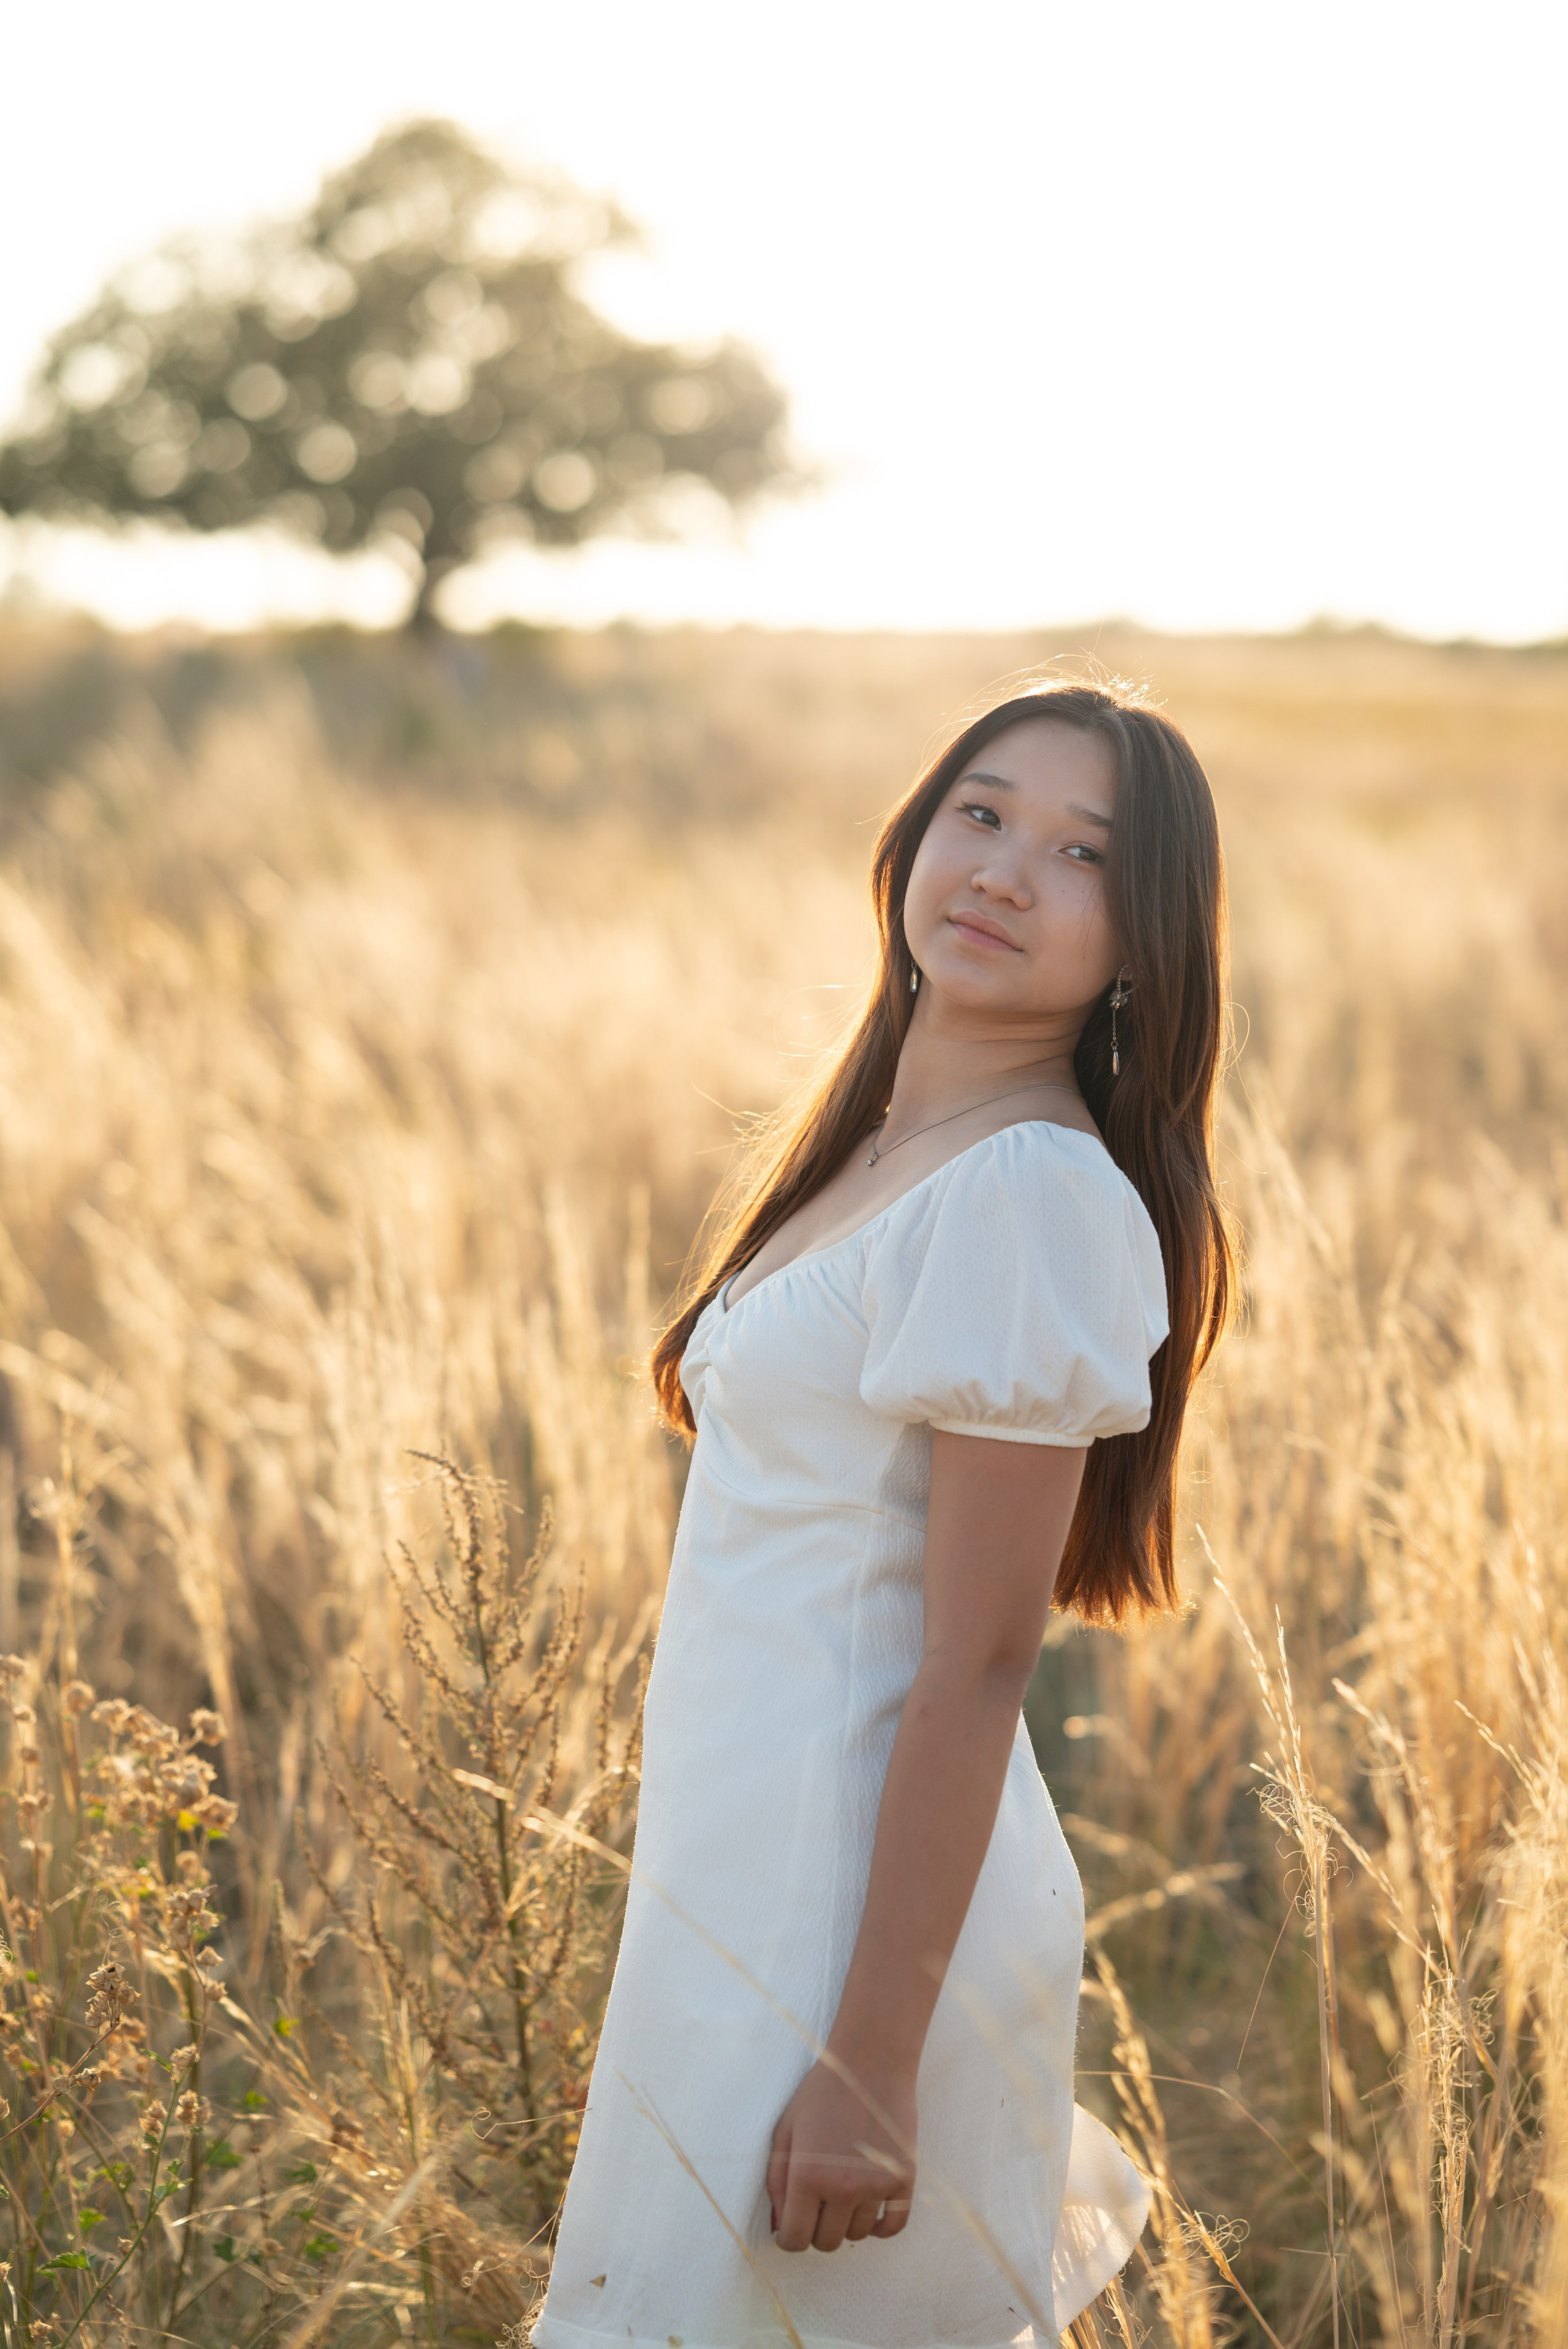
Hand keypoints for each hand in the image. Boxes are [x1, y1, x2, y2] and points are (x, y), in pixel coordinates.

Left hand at [766, 2058, 916, 2252]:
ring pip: (857, 2235)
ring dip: (847, 2222)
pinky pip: (893, 2226)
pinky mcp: (903, 2179)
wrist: (870, 2062)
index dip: (790, 2238)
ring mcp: (876, 2185)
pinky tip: (870, 2209)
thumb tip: (779, 2224)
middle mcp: (842, 2188)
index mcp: (807, 2177)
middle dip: (817, 2229)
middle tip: (818, 2203)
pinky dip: (880, 2226)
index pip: (795, 2240)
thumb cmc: (821, 2093)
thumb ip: (777, 2181)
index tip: (793, 2226)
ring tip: (844, 2192)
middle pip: (826, 2242)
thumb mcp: (785, 2130)